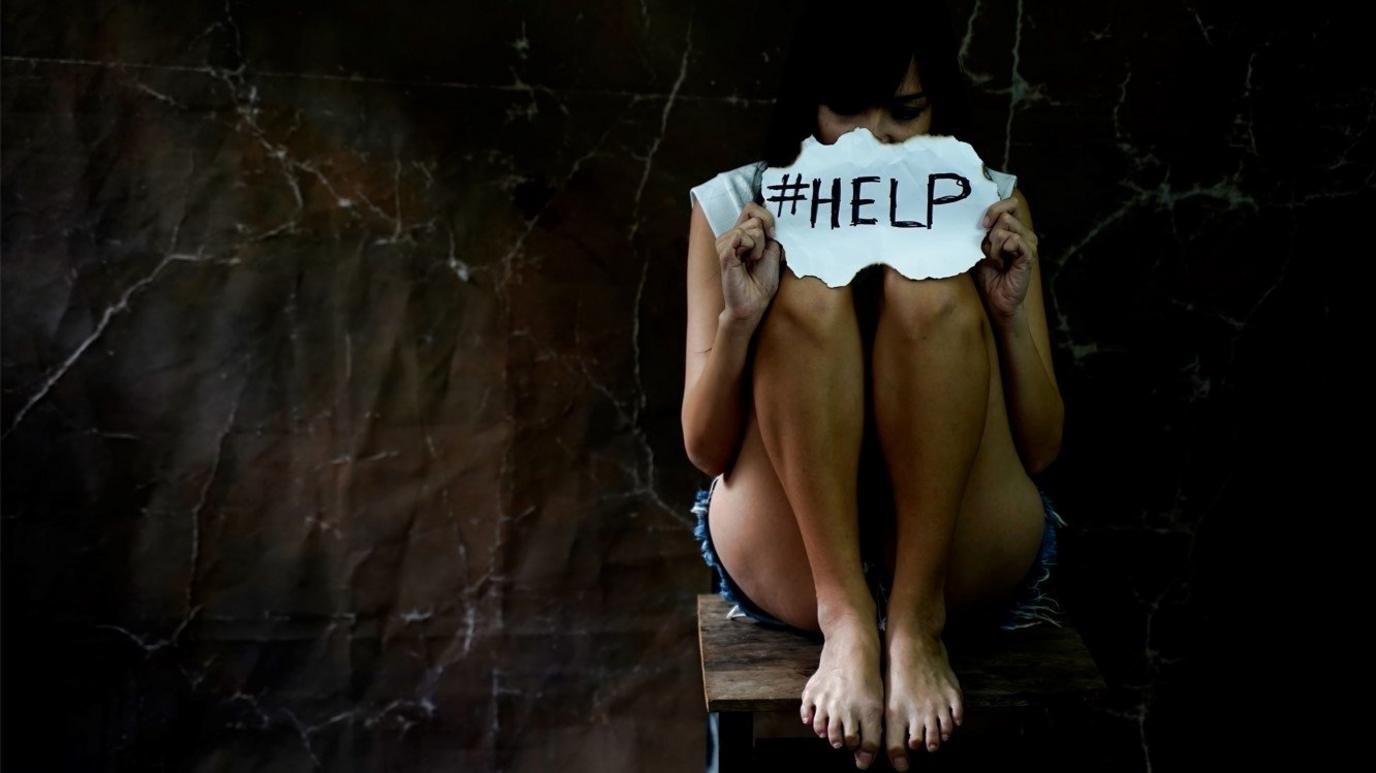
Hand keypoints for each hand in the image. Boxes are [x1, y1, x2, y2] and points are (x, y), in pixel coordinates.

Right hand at [718, 202, 782, 323]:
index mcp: (743, 234)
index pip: (752, 207)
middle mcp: (732, 236)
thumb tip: (766, 215)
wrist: (754, 303)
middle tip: (758, 257)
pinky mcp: (724, 253)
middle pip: (754, 217)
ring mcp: (725, 244)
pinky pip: (739, 236)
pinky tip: (745, 262)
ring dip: (758, 246)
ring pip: (750, 228)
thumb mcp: (773, 250)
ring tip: (751, 262)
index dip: (767, 218)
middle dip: (764, 237)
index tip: (772, 236)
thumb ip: (769, 231)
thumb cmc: (762, 281)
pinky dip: (750, 248)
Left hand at [970, 197, 1036, 325]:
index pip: (1011, 203)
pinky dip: (1002, 250)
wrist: (997, 299)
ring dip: (994, 246)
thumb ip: (983, 231)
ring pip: (1006, 228)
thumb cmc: (989, 274)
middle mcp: (1025, 233)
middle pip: (1006, 215)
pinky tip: (1003, 262)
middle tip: (990, 251)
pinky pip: (1014, 241)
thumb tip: (977, 215)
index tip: (982, 224)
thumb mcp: (981, 247)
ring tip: (996, 260)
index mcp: (1015, 228)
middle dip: (991, 233)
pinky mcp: (1028, 255)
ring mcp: (1028, 243)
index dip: (994, 209)